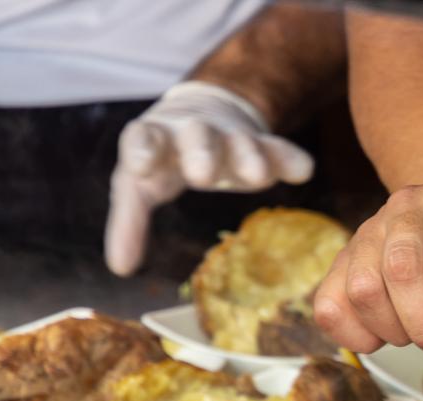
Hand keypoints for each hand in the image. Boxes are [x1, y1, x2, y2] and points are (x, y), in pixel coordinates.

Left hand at [105, 81, 313, 275]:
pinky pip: (277, 149)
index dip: (142, 149)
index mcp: (155, 140)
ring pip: (240, 142)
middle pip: (197, 138)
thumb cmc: (164, 158)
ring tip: (257, 177)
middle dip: (201, 153)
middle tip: (203, 176)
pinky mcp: (262, 145)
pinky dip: (288, 158)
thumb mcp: (140, 184)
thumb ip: (129, 223)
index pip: (143, 137)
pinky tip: (303, 169)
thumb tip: (119, 269)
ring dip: (247, 156)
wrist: (205, 111)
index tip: (140, 166)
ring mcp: (229, 137)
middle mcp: (192, 133)